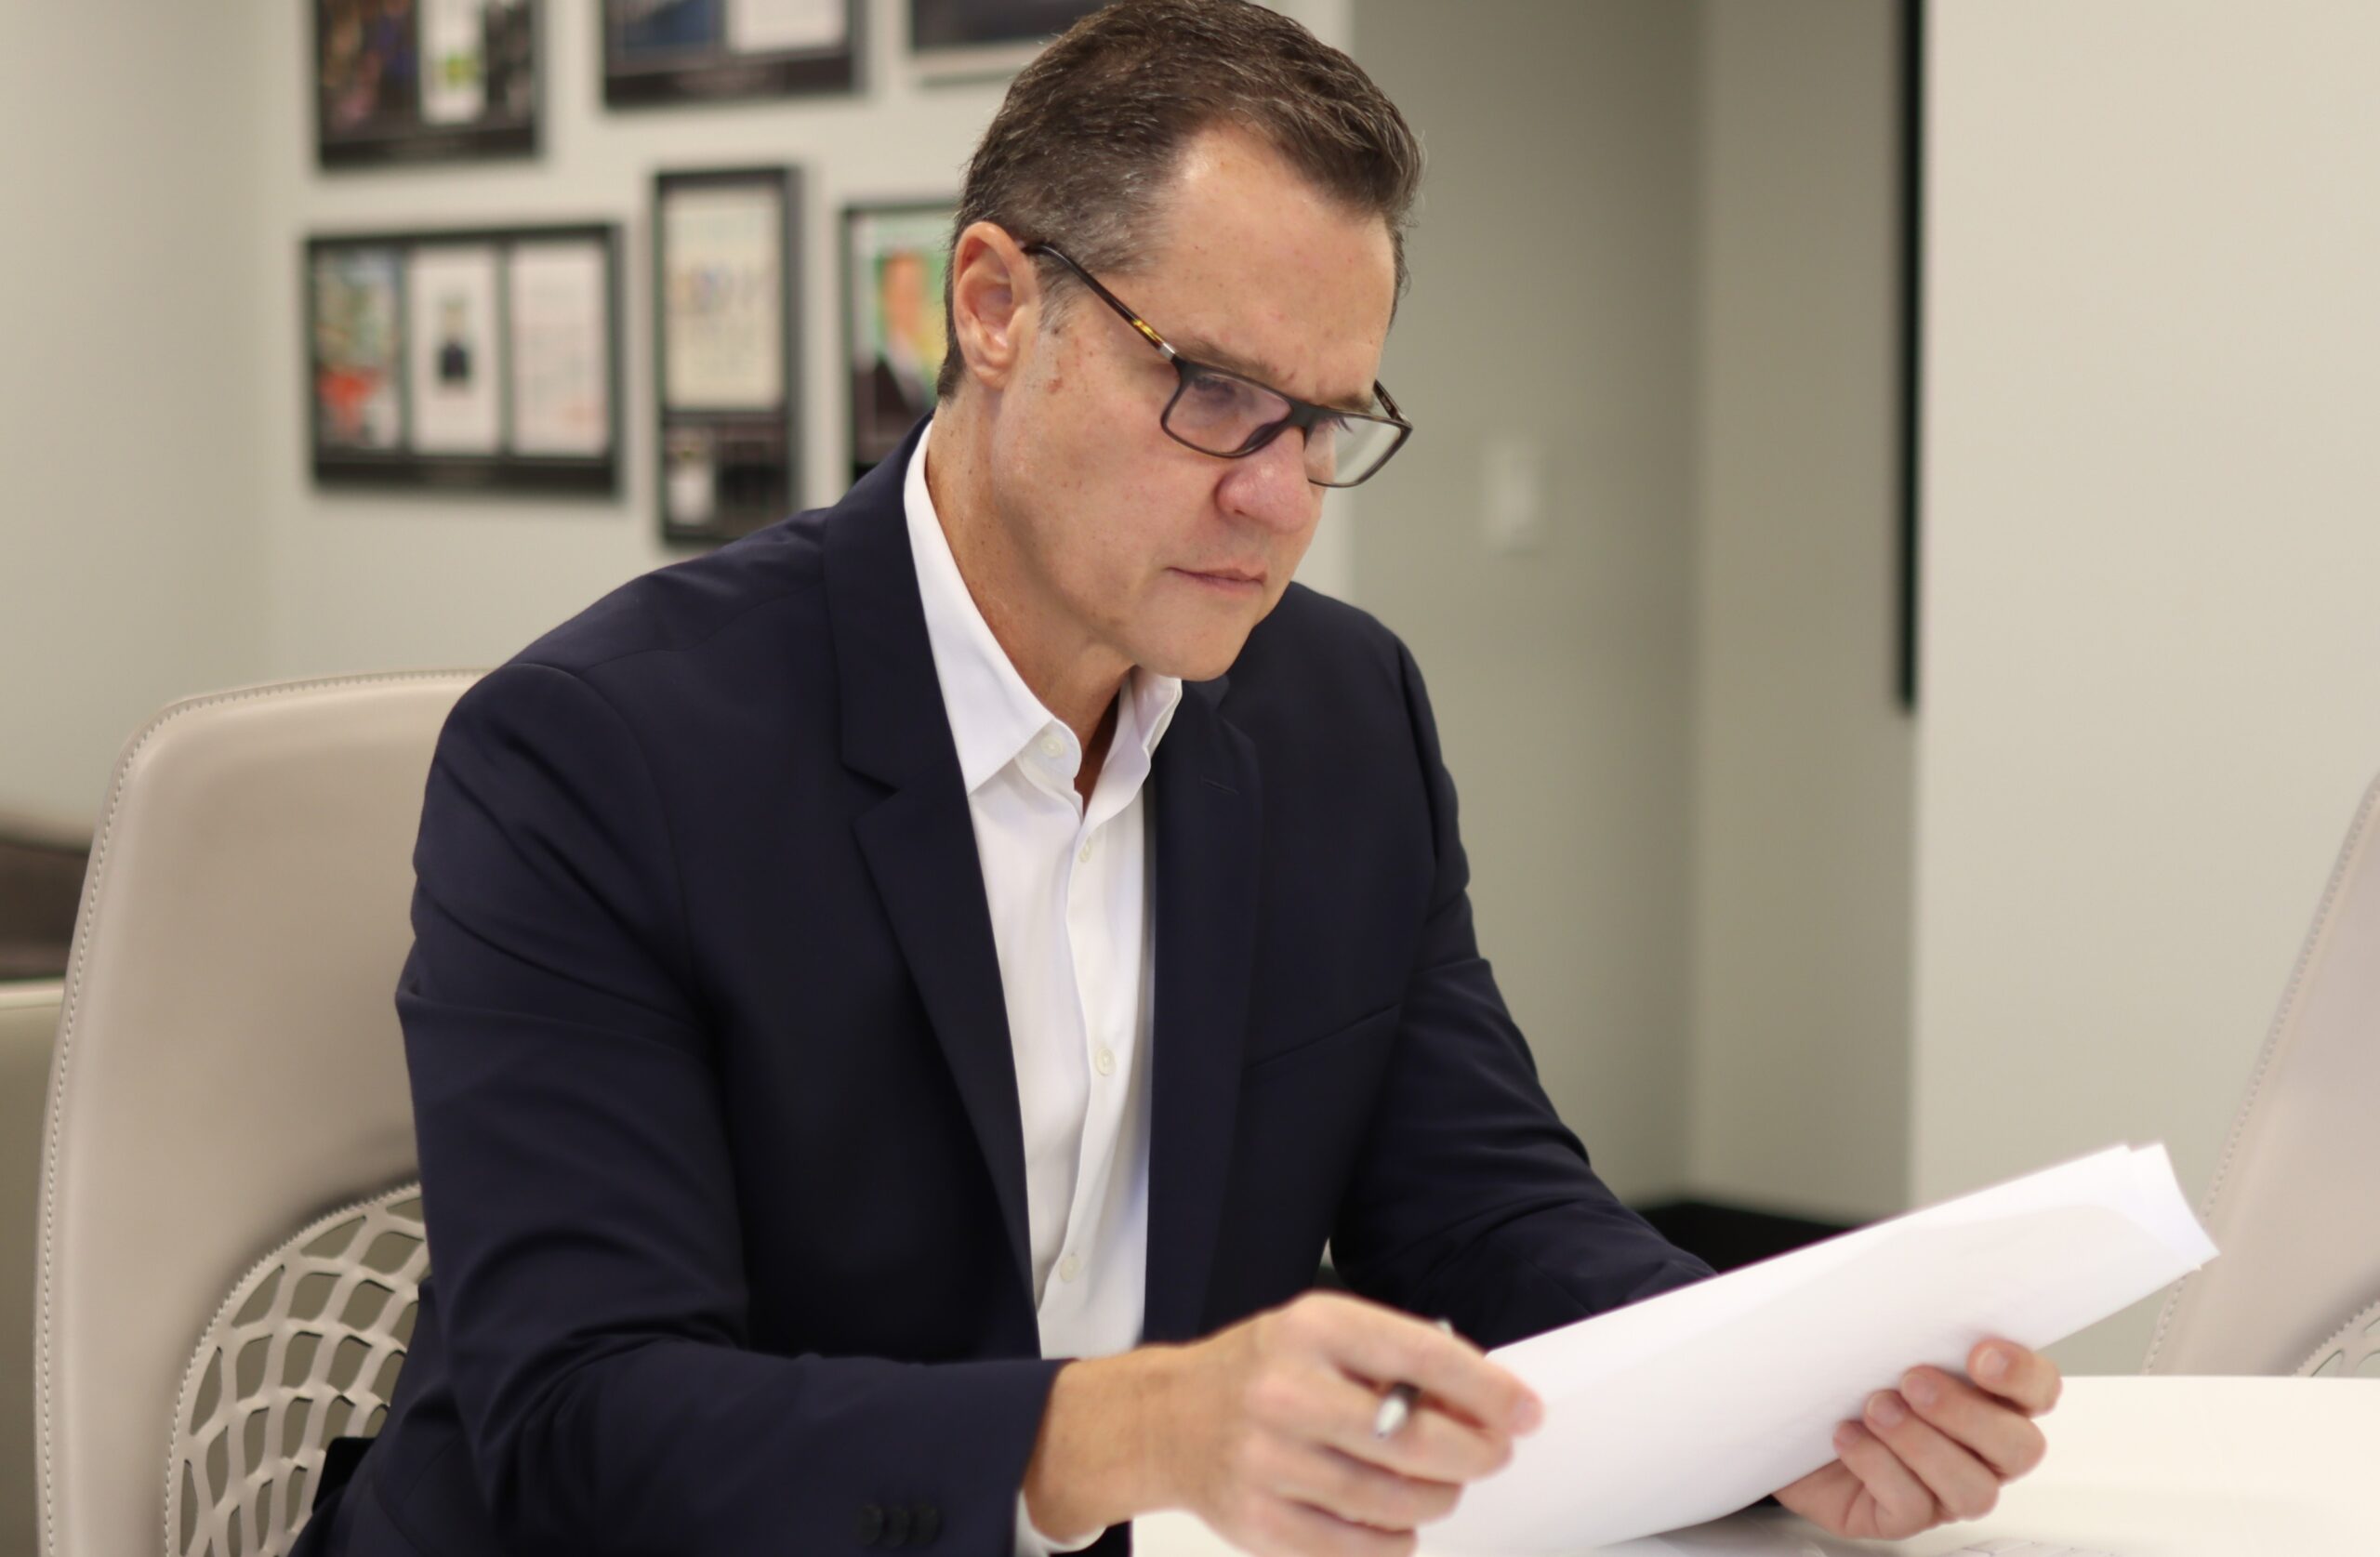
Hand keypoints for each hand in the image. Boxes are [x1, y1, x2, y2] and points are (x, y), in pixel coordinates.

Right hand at [1023, 1291, 1540, 1556]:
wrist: (1168, 1420)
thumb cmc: (1261, 1371)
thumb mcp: (1323, 1334)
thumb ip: (1398, 1360)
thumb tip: (1485, 1406)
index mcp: (1312, 1330)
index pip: (1422, 1357)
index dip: (1487, 1390)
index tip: (1524, 1411)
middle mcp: (1287, 1392)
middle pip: (1415, 1441)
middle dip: (1474, 1454)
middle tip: (1491, 1454)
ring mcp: (1271, 1462)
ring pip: (1395, 1502)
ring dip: (1438, 1498)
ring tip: (1439, 1484)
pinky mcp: (1263, 1522)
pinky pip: (1362, 1547)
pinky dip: (1396, 1537)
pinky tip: (1394, 1515)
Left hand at [1773, 1338, 2060, 1540]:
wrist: (1788, 1419)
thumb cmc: (1844, 1375)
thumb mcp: (1875, 1336)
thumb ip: (1909, 1322)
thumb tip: (1904, 1284)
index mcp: (1990, 1398)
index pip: (2038, 1389)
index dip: (2022, 1375)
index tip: (1980, 1353)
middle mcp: (1979, 1450)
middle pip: (2019, 1447)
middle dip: (1967, 1413)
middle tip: (1914, 1380)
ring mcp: (1946, 1489)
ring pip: (1973, 1488)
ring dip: (1922, 1444)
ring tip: (1876, 1408)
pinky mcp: (1903, 1516)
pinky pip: (1912, 1507)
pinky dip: (1878, 1467)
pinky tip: (1848, 1436)